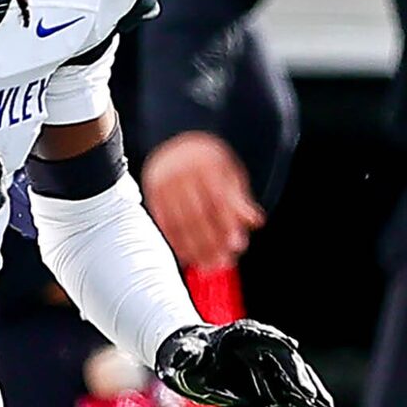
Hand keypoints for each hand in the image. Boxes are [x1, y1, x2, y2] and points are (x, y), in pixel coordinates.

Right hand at [143, 132, 261, 270]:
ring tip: (206, 265)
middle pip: (197, 216)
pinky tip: (187, 255)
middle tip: (221, 262)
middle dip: (210, 243)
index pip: (218, 201)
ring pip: (179, 223)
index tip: (237, 245)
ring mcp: (163, 184)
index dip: (228, 226)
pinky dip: (175, 242)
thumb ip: (241, 199)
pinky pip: (163, 223)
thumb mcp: (230, 173)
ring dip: (193, 248)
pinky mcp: (151, 194)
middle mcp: (181, 174)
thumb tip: (254, 222)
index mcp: (206, 165)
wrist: (177, 142)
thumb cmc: (207, 160)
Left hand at [157, 319, 340, 406]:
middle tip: (316, 401)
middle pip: (291, 365)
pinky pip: (295, 399)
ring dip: (315, 399)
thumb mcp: (181, 357)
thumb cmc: (184, 355)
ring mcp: (271, 369)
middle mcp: (265, 350)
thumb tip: (189, 358)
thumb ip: (187, 358)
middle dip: (304, 383)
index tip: (295, 365)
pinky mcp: (271, 388)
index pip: (272, 343)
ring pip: (298, 383)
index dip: (285, 357)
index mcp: (246, 335)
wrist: (187, 360)